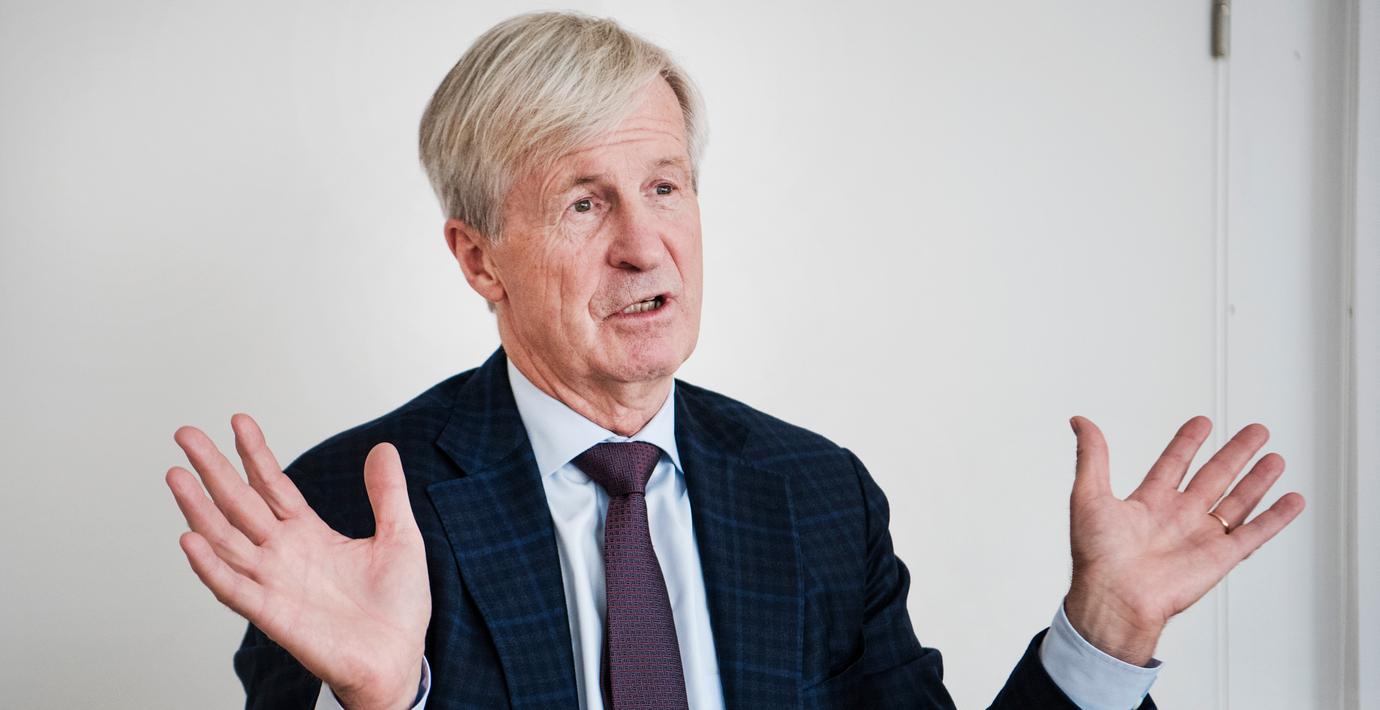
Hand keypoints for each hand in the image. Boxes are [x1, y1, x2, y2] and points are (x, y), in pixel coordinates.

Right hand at [166, 413, 430, 709]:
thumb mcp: (400, 536)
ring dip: (199, 509)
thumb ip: (387, 494)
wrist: (399, 658)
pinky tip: (190, 539)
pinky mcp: (273, 614)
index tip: (238, 420)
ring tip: (177, 476)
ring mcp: (274, 583)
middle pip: (239, 504)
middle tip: (185, 433)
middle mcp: (283, 554)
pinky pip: (234, 588)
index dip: (255, 454)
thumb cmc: (398, 607)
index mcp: (310, 534)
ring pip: (225, 539)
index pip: (273, 486)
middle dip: (213, 468)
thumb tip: (383, 448)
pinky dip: (210, 566)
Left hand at [1062, 415, 1304, 665]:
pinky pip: (1254, 533)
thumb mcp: (1089, 496)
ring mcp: (1201, 536)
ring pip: (1237, 501)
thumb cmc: (1096, 556)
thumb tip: (1080, 421)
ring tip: (1275, 458)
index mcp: (1148, 502)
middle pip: (1214, 477)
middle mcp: (1177, 517)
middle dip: (1235, 453)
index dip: (1188, 442)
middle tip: (1256, 431)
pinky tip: (1292, 499)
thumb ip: (1092, 456)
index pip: (1173, 463)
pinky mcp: (1220, 557)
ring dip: (1258, 479)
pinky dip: (1276, 518)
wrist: (1116, 599)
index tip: (1203, 422)